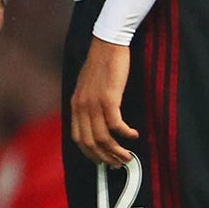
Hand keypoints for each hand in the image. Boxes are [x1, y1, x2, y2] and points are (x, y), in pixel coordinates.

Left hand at [70, 37, 137, 165]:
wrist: (108, 44)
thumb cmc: (102, 63)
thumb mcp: (89, 86)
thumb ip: (89, 103)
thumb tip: (97, 121)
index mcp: (75, 105)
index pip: (78, 138)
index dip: (90, 153)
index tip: (102, 160)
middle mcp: (81, 107)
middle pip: (90, 143)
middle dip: (105, 157)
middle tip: (118, 163)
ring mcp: (93, 103)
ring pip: (102, 138)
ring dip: (116, 151)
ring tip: (127, 156)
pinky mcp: (109, 99)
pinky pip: (115, 125)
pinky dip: (125, 134)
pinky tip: (133, 135)